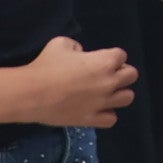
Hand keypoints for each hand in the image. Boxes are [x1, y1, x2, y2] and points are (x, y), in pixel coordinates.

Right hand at [21, 35, 135, 127]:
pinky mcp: (91, 119)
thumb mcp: (60, 44)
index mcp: (104, 61)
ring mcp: (102, 102)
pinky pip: (111, 119)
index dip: (111, 56)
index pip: (121, 55)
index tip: (99, 60)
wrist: (30, 93)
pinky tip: (96, 110)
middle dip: (121, 73)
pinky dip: (107, 114)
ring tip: (104, 93)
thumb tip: (80, 53)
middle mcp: (109, 82)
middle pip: (131, 75)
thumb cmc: (45, 65)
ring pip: (127, 98)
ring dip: (118, 94)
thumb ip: (76, 46)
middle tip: (105, 75)